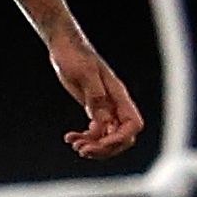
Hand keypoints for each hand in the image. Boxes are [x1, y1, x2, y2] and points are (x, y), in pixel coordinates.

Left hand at [49, 31, 142, 159]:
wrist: (64, 46)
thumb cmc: (75, 55)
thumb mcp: (84, 73)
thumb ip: (96, 96)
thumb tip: (104, 121)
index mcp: (118, 94)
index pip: (133, 124)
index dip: (120, 138)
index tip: (100, 143)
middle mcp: (115, 104)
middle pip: (122, 137)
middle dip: (105, 148)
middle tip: (82, 150)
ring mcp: (105, 107)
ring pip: (107, 137)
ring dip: (93, 146)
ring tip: (74, 144)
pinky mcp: (94, 108)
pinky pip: (96, 132)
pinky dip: (85, 138)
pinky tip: (70, 137)